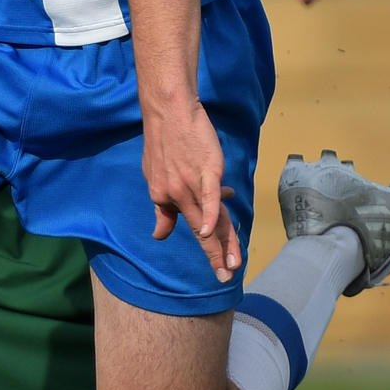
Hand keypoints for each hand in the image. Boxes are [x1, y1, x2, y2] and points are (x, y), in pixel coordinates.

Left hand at [144, 100, 240, 281]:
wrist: (168, 111)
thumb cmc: (163, 143)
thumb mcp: (155, 178)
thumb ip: (163, 209)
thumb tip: (160, 235)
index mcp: (166, 198)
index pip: (193, 229)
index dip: (208, 251)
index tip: (219, 271)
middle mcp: (177, 194)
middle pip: (203, 230)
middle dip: (216, 256)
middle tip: (226, 277)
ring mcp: (192, 182)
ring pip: (211, 217)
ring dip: (223, 242)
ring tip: (234, 263)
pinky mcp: (207, 168)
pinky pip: (210, 195)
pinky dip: (212, 213)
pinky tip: (213, 232)